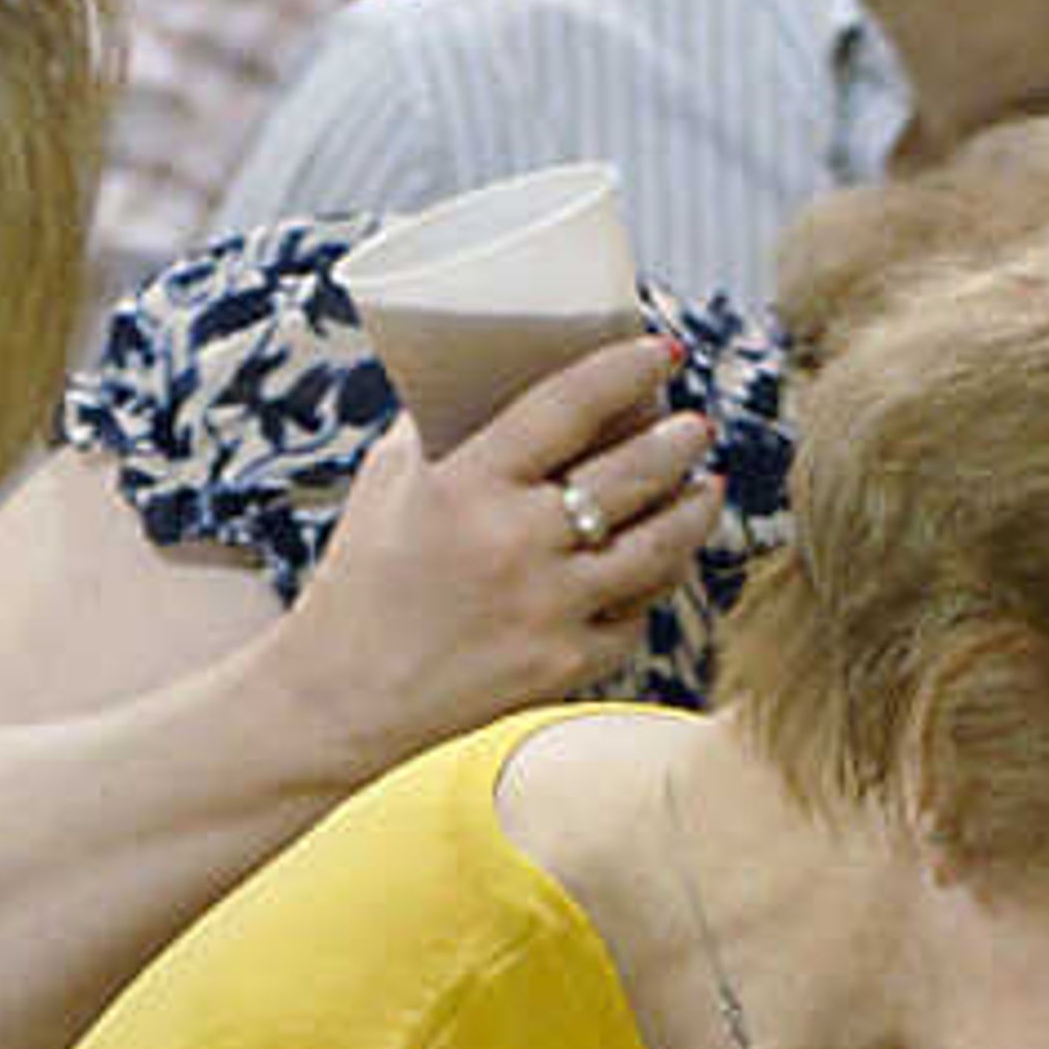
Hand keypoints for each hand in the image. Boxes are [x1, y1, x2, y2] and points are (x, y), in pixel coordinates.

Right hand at [285, 334, 722, 769]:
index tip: (663, 352)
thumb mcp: (387, 482)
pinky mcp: (562, 664)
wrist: (341, 697)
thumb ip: (440, 425)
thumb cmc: (361, 579)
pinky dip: (651, 587)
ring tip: (706, 488)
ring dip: (693, 511)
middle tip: (695, 425)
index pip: (569, 406)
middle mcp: (514, 544)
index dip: (627, 370)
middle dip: (680, 440)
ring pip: (656, 548)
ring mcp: (545, 609)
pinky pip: (635, 615)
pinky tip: (660, 564)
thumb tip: (493, 366)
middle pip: (633, 474)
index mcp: (466, 486)